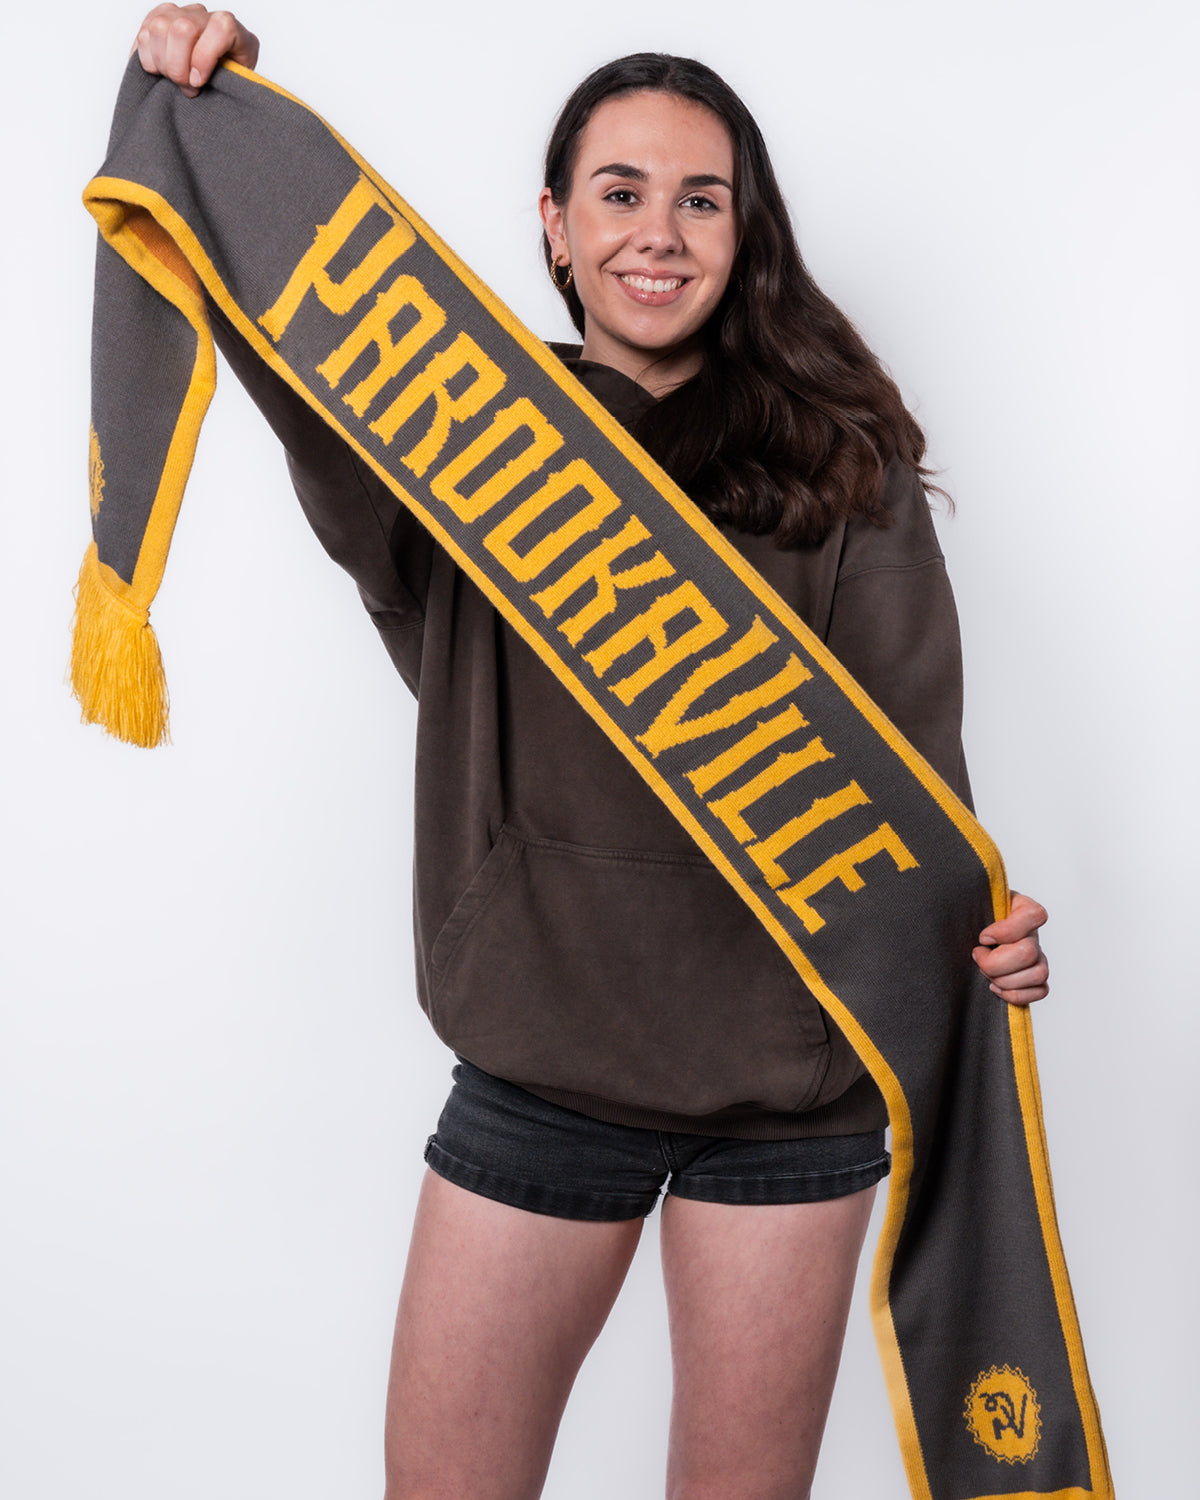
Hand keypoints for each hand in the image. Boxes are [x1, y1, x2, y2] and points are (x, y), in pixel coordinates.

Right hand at [134, 5, 258, 96]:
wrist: (213, 71)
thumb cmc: (226, 78)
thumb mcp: (238, 82)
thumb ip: (229, 80)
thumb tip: (199, 84)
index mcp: (229, 27)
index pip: (221, 28)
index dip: (205, 58)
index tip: (198, 82)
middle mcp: (201, 14)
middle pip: (181, 30)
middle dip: (178, 68)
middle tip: (186, 87)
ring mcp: (176, 13)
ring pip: (157, 29)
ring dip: (162, 65)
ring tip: (174, 81)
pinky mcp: (154, 18)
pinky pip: (142, 36)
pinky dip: (149, 60)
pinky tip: (162, 70)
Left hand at [973, 890, 1048, 1005]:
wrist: (968, 934)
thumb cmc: (970, 918)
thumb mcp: (970, 904)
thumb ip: (973, 904)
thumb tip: (980, 934)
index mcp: (1022, 908)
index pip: (1033, 915)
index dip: (1006, 931)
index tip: (982, 937)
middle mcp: (1033, 934)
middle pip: (1028, 952)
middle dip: (996, 963)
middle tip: (977, 956)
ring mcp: (1039, 956)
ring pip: (1038, 974)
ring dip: (1005, 980)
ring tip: (986, 973)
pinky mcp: (1037, 978)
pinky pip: (1041, 990)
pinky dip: (1015, 994)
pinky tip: (996, 986)